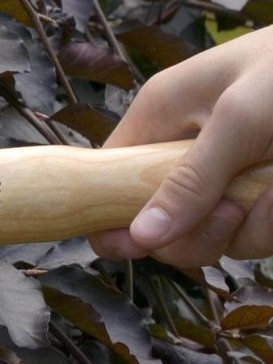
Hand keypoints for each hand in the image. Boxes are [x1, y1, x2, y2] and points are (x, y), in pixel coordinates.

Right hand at [89, 27, 272, 266]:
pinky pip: (254, 235)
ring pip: (214, 237)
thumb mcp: (240, 118)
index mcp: (161, 119)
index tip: (133, 245)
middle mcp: (187, 152)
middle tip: (231, 210)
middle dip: (197, 230)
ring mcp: (228, 177)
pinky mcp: (262, 194)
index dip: (112, 217)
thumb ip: (190, 179)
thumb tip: (140, 237)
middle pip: (161, 225)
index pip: (107, 178)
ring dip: (250, 227)